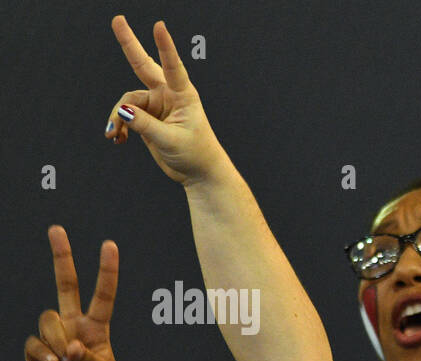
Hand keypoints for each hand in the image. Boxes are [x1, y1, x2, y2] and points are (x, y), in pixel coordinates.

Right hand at [25, 227, 118, 360]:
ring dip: (58, 341)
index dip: (106, 271)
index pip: (102, 295)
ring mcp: (53, 336)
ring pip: (48, 319)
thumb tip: (72, 346)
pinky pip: (34, 342)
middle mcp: (74, 326)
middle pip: (66, 285)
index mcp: (97, 328)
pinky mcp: (35, 351)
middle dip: (62, 257)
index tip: (109, 245)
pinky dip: (43, 353)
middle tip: (57, 228)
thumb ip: (90, 360)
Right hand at [103, 16, 225, 184]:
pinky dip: (120, 126)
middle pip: (143, 65)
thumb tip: (122, 110)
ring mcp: (156, 105)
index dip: (165, 46)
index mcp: (183, 96)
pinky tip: (117, 139)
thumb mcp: (170, 141)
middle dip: (130, 43)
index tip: (159, 26)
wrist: (198, 173)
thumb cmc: (195, 155)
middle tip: (117, 19)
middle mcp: (168, 95)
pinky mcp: (147, 117)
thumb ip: (144, 125)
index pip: (172, 67)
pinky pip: (126, 115)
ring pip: (127, 102)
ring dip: (118, 117)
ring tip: (114, 135)